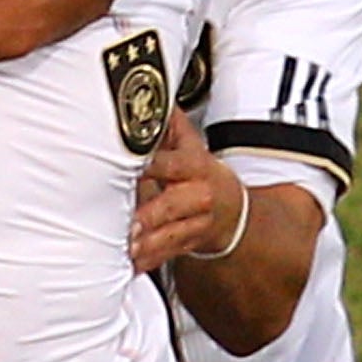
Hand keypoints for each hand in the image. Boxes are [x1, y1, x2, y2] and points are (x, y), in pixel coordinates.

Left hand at [129, 109, 242, 273]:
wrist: (233, 209)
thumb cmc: (201, 172)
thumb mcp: (191, 143)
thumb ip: (169, 122)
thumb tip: (152, 95)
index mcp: (194, 166)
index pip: (169, 163)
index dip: (149, 166)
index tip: (128, 169)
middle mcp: (197, 195)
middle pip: (171, 205)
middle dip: (149, 216)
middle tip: (129, 225)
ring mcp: (195, 222)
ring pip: (171, 235)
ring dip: (148, 244)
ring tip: (128, 249)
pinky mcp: (189, 243)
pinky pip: (169, 254)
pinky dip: (150, 261)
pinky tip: (133, 266)